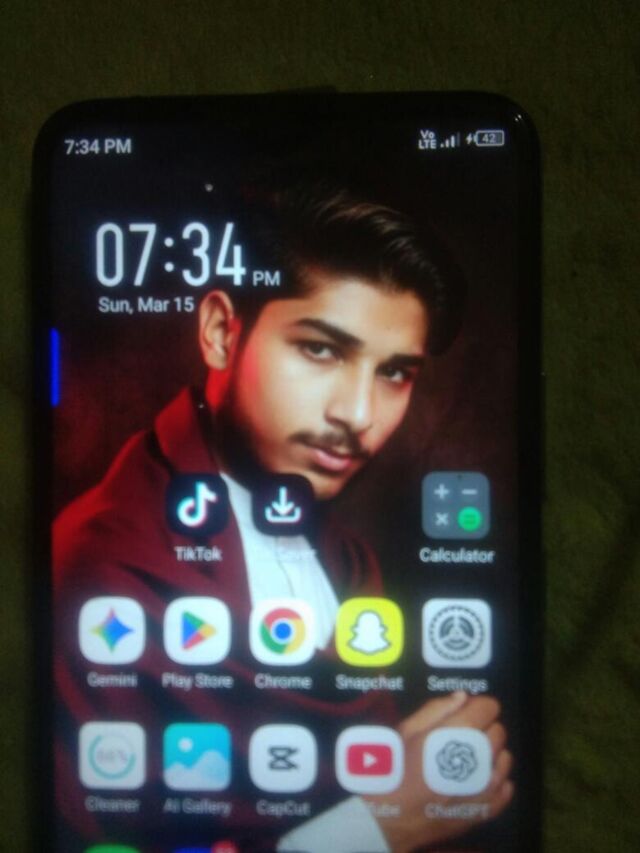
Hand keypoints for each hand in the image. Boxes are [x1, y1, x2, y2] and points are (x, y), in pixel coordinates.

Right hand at [364, 692, 512, 852]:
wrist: (387, 819)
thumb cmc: (392, 769)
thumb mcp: (406, 730)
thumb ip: (436, 710)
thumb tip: (462, 697)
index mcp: (457, 733)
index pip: (489, 707)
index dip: (476, 706)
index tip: (464, 712)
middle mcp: (478, 757)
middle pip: (498, 731)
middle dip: (483, 728)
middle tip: (460, 737)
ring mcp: (484, 787)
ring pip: (504, 759)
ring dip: (490, 755)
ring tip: (466, 760)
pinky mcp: (485, 811)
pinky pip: (505, 789)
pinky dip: (497, 781)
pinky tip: (478, 780)